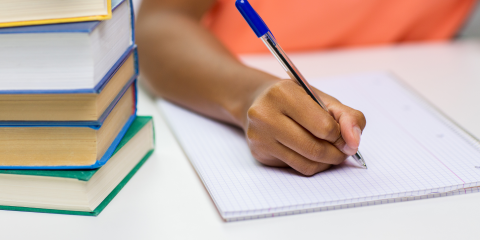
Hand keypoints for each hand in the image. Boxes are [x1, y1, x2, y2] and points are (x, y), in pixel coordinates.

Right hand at [243, 79, 365, 175]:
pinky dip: (313, 166)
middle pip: (314, 148)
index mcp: (284, 93)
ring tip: (330, 153)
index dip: (340, 135)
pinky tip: (313, 156)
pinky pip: (297, 168)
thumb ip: (347, 116)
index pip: (324, 126)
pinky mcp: (259, 152)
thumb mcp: (323, 99)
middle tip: (342, 150)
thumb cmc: (296, 100)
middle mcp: (266, 114)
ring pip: (306, 163)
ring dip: (326, 163)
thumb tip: (354, 142)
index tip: (343, 135)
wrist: (260, 102)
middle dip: (336, 153)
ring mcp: (260, 135)